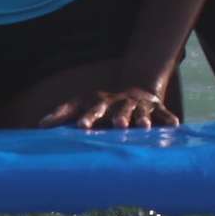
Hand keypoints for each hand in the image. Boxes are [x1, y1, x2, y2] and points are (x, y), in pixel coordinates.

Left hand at [40, 87, 179, 129]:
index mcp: (102, 103)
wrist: (137, 88)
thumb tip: (39, 125)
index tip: (81, 126)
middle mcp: (121, 103)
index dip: (88, 117)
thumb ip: (62, 112)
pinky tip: (175, 125)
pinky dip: (168, 119)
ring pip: (142, 112)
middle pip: (119, 110)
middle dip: (119, 117)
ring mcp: (140, 106)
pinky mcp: (156, 108)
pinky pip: (164, 114)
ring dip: (143, 119)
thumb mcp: (83, 102)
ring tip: (145, 127)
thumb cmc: (104, 103)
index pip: (93, 110)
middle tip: (118, 124)